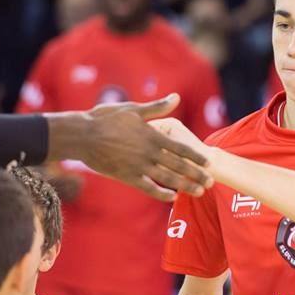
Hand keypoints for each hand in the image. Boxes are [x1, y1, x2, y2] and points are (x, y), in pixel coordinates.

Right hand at [48, 94, 211, 201]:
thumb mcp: (134, 109)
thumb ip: (157, 107)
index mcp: (152, 135)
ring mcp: (139, 166)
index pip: (180, 148)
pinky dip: (161, 193)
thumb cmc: (106, 118)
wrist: (83, 136)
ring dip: (185, 185)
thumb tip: (176, 97)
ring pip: (167, 178)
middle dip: (197, 174)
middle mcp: (149, 152)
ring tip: (199, 192)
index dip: (195, 156)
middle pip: (179, 165)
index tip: (208, 162)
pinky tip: (172, 198)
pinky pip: (148, 187)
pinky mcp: (127, 176)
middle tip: (212, 181)